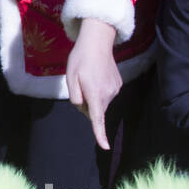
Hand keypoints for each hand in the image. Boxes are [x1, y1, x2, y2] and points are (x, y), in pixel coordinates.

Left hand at [65, 18, 120, 149]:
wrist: (97, 41)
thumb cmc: (80, 59)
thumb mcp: (70, 77)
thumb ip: (75, 96)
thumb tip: (82, 107)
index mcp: (95, 94)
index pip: (97, 119)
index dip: (100, 134)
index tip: (105, 147)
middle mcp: (108, 94)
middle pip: (95, 110)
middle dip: (86, 105)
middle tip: (79, 86)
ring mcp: (115, 89)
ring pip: (100, 102)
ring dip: (93, 96)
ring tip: (88, 77)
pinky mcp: (118, 84)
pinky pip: (106, 94)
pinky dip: (99, 90)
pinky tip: (96, 75)